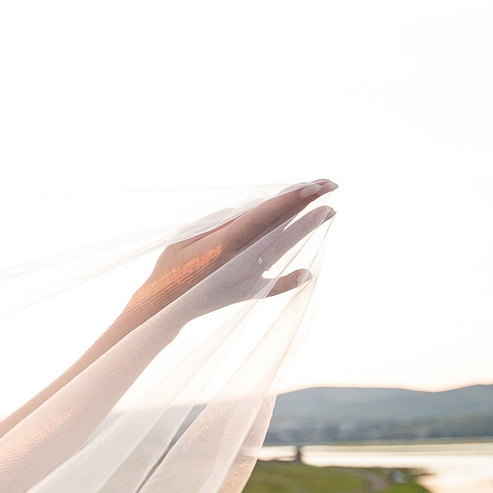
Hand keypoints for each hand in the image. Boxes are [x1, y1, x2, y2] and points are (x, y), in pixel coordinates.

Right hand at [129, 179, 334, 321]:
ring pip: (283, 249)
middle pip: (280, 228)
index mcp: (225, 244)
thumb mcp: (188, 237)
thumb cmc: (170, 266)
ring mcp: (247, 279)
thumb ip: (220, 223)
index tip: (312, 185)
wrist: (162, 307)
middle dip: (306, 205)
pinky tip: (308, 274)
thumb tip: (253, 209)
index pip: (266, 216)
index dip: (290, 200)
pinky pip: (272, 286)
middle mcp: (242, 261)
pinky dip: (289, 281)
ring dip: (305, 230)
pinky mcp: (245, 293)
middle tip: (330, 185)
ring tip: (329, 211)